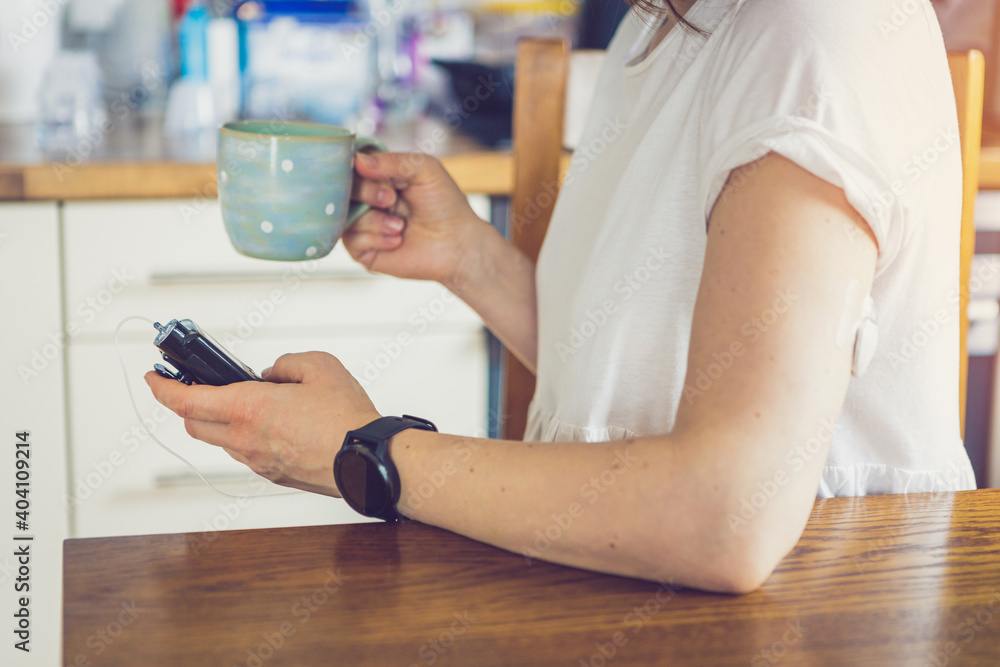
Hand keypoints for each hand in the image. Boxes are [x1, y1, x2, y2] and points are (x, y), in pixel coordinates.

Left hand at [145, 352, 380, 496]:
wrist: (368, 460)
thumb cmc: (347, 419)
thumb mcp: (319, 366)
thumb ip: (287, 364)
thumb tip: (273, 375)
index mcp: (249, 409)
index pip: (187, 400)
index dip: (163, 387)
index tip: (154, 377)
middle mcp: (245, 439)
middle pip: (195, 424)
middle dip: (189, 403)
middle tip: (194, 386)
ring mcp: (258, 461)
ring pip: (222, 440)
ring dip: (220, 421)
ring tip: (243, 402)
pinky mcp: (274, 474)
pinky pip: (246, 453)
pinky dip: (245, 436)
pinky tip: (270, 423)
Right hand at [345, 152, 485, 285]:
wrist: (457, 244)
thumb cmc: (444, 204)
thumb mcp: (425, 169)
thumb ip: (392, 161)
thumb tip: (356, 160)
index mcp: (377, 175)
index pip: (349, 164)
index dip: (354, 167)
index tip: (370, 171)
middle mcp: (365, 199)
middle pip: (340, 188)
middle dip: (366, 192)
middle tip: (391, 199)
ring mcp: (362, 224)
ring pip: (344, 216)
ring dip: (374, 220)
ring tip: (400, 226)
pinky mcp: (363, 250)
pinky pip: (351, 240)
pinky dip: (376, 238)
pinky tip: (398, 241)